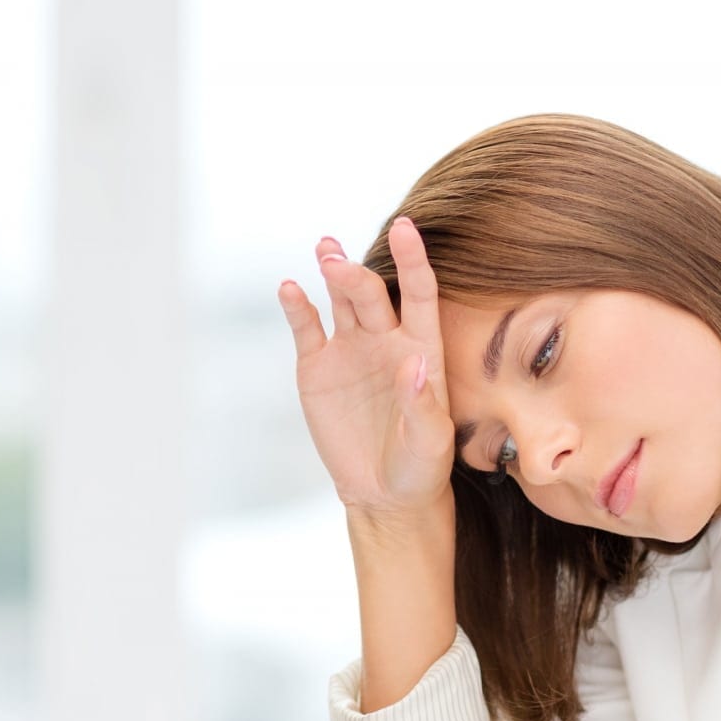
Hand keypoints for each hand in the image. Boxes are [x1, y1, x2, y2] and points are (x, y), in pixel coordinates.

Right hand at [278, 219, 454, 524]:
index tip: (405, 227)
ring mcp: (350, 349)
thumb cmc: (420, 466)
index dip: (413, 259)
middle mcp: (386, 339)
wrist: (383, 493)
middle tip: (336, 262)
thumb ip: (422, 403)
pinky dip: (297, 307)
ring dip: (332, 272)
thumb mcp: (430, 442)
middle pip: (371, 293)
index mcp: (422, 348)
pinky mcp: (317, 366)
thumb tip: (411, 363)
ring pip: (340, 299)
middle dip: (354, 274)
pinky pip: (306, 328)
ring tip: (325, 250)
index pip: (419, 292)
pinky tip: (290, 289)